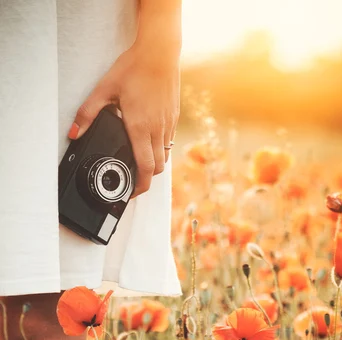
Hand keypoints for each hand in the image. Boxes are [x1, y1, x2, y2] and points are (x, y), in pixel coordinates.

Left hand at [68, 43, 179, 196]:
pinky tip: (148, 141)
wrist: (159, 52)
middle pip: (156, 168)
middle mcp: (157, 130)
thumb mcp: (104, 89)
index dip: (140, 186)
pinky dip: (159, 149)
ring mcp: (167, 124)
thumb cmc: (133, 68)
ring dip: (153, 164)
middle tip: (133, 182)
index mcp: (140, 128)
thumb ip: (88, 113)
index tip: (132, 192)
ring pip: (164, 156)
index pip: (145, 168)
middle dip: (146, 179)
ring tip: (140, 163)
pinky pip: (168, 142)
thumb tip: (75, 133)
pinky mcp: (173, 118)